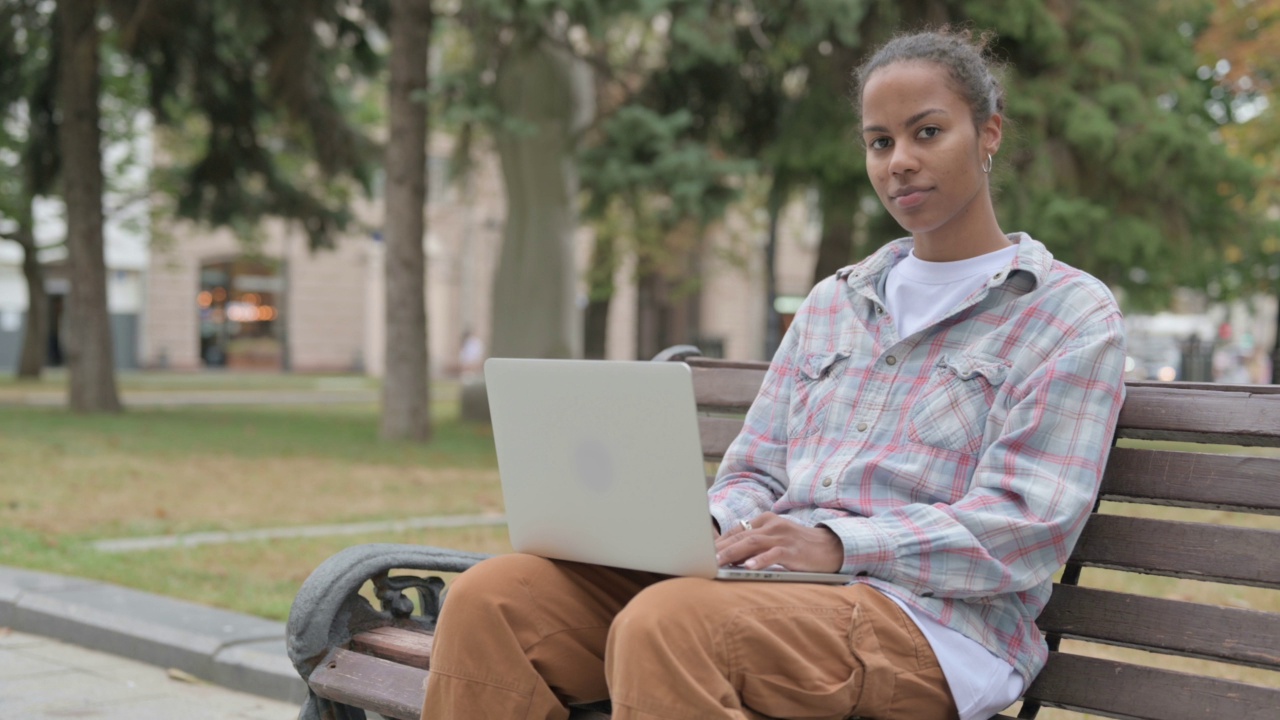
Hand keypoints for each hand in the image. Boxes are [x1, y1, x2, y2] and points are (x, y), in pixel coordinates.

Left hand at [714, 512, 843, 573]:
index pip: (737, 530)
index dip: (720, 542)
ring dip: (733, 553)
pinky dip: (759, 561)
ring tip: (718, 563)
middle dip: (721, 548)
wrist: (831, 547)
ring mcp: (782, 536)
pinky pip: (773, 554)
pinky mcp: (793, 550)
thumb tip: (730, 556)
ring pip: (752, 543)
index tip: (703, 552)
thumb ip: (756, 543)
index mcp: (766, 520)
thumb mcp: (776, 539)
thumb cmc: (799, 546)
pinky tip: (747, 567)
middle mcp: (772, 525)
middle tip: (704, 559)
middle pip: (741, 536)